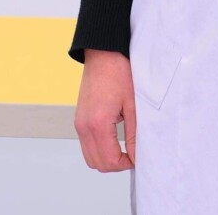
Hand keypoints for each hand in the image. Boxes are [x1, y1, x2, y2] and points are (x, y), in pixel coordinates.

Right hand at [74, 49, 137, 170]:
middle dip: (116, 164)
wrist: (103, 53)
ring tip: (124, 147)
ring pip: (90, 156)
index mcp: (97, 123)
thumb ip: (135, 134)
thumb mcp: (133, 104)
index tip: (138, 157)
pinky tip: (113, 137)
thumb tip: (138, 155)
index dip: (126, 164)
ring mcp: (79, 123)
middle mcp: (84, 126)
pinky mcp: (79, 118)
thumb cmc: (118, 72)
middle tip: (132, 154)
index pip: (110, 161)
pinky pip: (86, 144)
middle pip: (97, 163)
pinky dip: (99, 148)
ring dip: (106, 157)